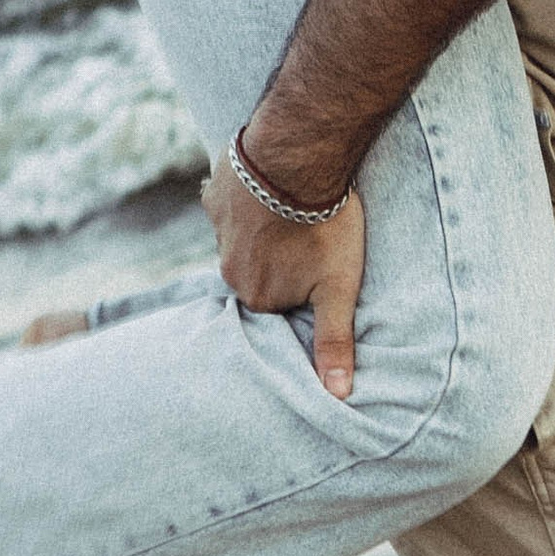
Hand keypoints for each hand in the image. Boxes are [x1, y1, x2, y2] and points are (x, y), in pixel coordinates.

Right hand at [204, 148, 367, 400]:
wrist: (300, 159)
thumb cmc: (325, 226)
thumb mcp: (339, 288)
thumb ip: (334, 340)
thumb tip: (338, 395)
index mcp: (255, 295)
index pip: (278, 299)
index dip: (302, 283)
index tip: (320, 265)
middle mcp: (227, 267)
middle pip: (258, 269)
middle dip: (280, 257)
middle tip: (310, 235)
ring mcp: (218, 228)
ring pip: (243, 236)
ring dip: (265, 227)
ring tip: (296, 208)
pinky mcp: (215, 192)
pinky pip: (230, 201)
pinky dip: (249, 195)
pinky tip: (272, 182)